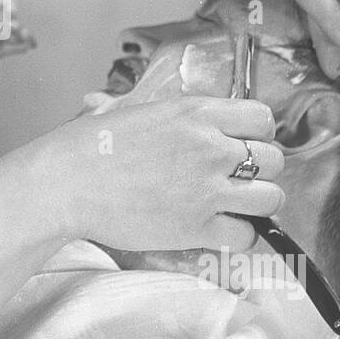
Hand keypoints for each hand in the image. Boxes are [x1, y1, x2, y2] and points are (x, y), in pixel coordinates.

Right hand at [36, 95, 284, 252]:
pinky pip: (246, 235)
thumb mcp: (120, 111)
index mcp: (196, 113)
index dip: (257, 133)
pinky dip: (237, 236)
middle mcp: (211, 147)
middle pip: (274, 159)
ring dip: (256, 204)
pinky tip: (216, 230)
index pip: (262, 117)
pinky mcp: (198, 227)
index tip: (242, 144)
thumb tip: (104, 102)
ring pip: (271, 198)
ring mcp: (208, 189)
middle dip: (261, 170)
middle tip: (235, 179)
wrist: (65, 184)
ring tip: (233, 206)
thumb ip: (134, 107)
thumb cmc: (84, 146)